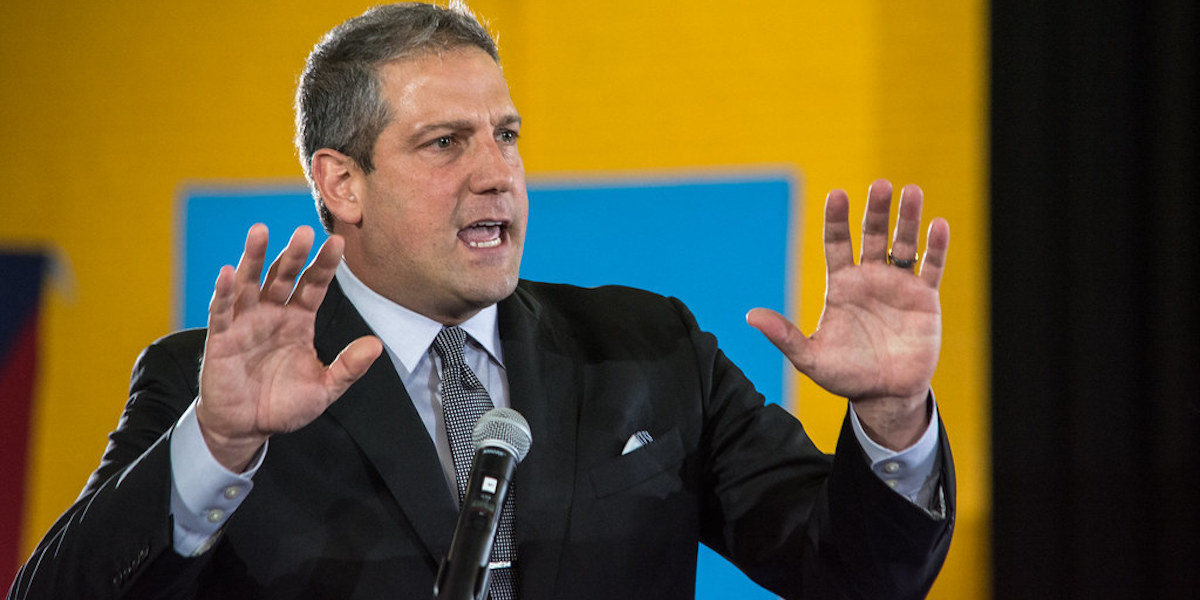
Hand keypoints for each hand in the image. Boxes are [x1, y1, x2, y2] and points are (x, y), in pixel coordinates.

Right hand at [196, 224, 382, 470]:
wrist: (247, 428)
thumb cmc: (284, 405)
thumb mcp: (325, 389)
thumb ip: (348, 367)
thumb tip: (376, 345)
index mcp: (299, 321)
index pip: (314, 285)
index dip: (324, 265)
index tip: (338, 242)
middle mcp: (272, 314)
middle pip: (283, 276)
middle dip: (294, 254)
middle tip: (305, 231)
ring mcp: (245, 322)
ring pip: (250, 283)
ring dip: (254, 258)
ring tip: (260, 231)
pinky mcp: (221, 338)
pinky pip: (221, 311)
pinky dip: (223, 292)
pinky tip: (228, 272)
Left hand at [747, 180, 948, 448]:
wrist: (884, 394)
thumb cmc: (845, 375)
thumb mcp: (810, 358)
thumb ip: (785, 336)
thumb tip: (750, 316)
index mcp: (842, 285)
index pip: (836, 243)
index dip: (836, 219)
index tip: (836, 194)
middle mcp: (870, 278)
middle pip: (873, 234)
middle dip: (876, 210)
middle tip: (881, 185)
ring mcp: (898, 285)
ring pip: (904, 243)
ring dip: (908, 218)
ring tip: (911, 191)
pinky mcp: (924, 299)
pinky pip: (931, 267)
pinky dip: (936, 247)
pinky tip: (938, 226)